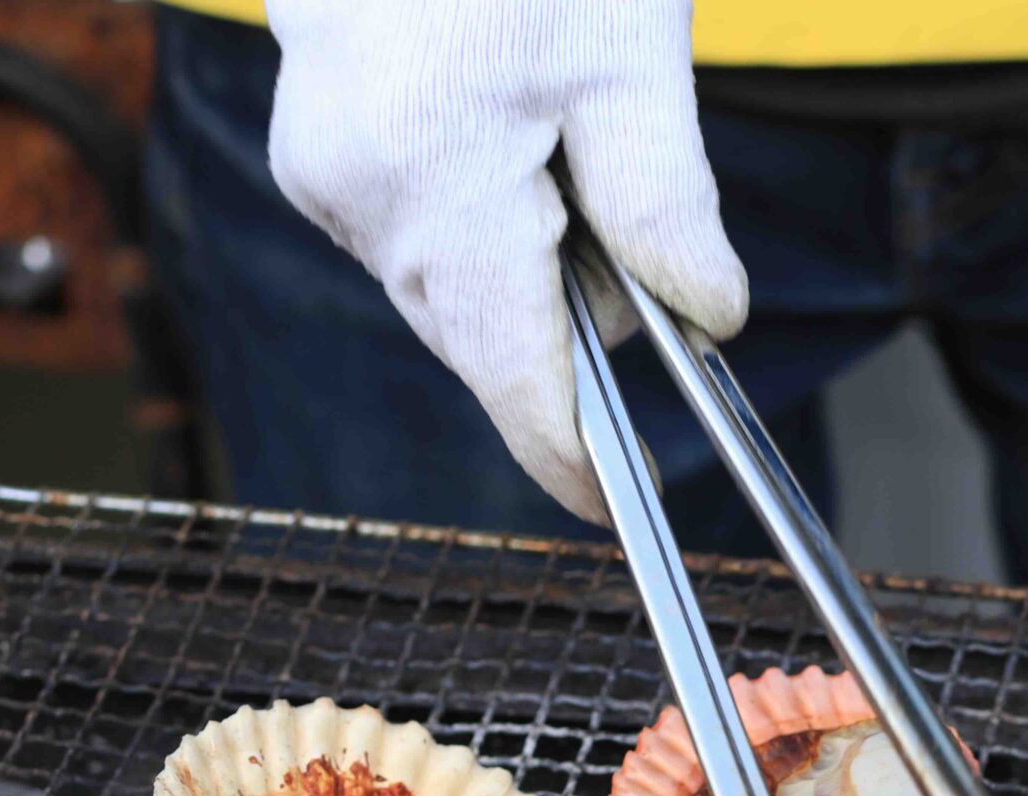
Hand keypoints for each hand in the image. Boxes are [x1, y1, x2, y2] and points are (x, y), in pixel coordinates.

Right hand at [265, 0, 746, 523]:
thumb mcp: (626, 53)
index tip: (615, 509)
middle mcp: (354, 196)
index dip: (569, 454)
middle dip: (566, 326)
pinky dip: (480, 216)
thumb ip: (666, 203)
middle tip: (640, 240)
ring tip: (571, 148)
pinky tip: (515, 135)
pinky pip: (415, 227)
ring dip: (524, 262)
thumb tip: (709, 319)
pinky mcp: (318, 142)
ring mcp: (322, 169)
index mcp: (433, 185)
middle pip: (481, 335)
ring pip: (449, 283)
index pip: (511, 375)